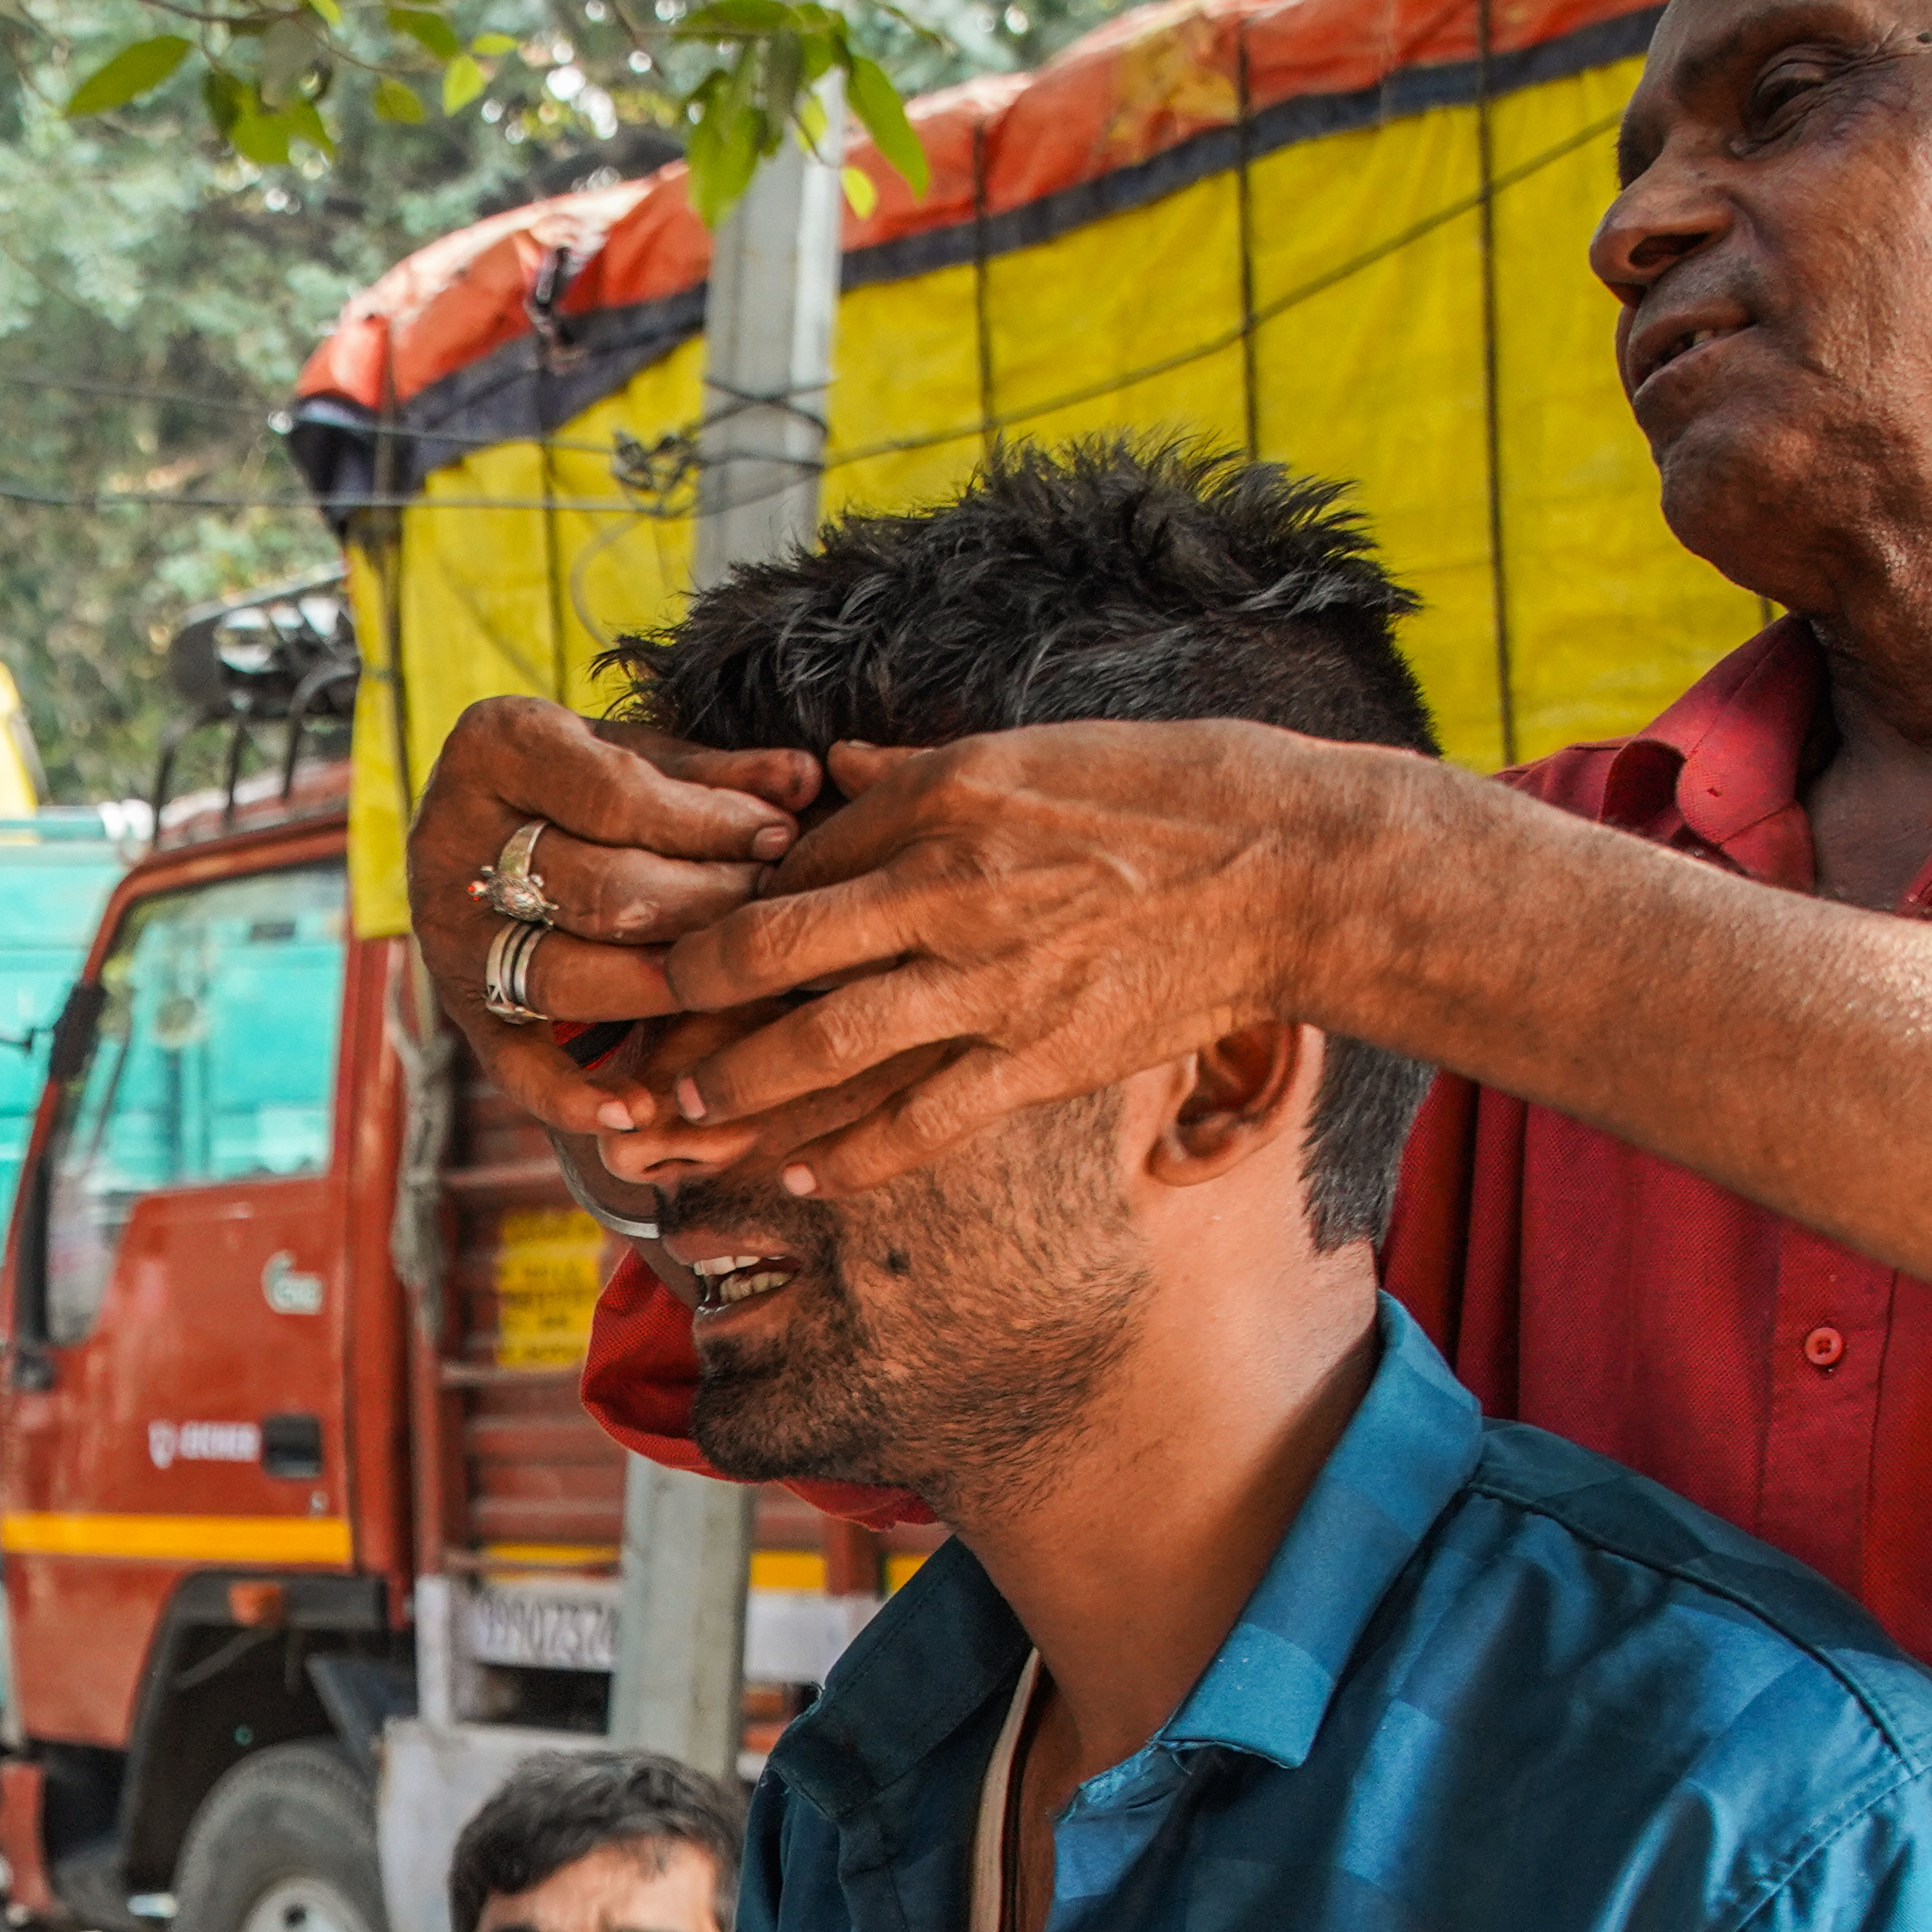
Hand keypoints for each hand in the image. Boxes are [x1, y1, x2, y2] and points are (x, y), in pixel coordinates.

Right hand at [407, 696, 818, 1131]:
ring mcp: (449, 935)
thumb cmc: (588, 785)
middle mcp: (452, 842)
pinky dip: (574, 1099)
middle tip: (772, 913)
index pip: (616, 797)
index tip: (781, 838)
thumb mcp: (643, 758)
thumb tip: (807, 779)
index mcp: (496, 749)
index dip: (709, 823)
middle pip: (596, 891)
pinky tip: (639, 1112)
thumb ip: (717, 774)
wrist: (483, 832)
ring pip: (562, 977)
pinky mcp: (461, 1009)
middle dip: (702, 906)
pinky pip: (513, 1067)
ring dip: (663, 987)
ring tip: (738, 983)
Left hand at [612, 722, 1426, 1199]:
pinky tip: (798, 1181)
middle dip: (685, 1003)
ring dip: (738, 1090)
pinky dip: (849, 1156)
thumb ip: (923, 771)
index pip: (793, 858)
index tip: (666, 946)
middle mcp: (944, 887)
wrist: (1296, 867)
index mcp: (940, 798)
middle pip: (771, 950)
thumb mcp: (1035, 750)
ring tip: (681, 1120)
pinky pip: (918, 1120)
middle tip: (635, 1037)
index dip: (720, 905)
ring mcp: (988, 979)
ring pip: (823, 1044)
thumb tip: (842, 769)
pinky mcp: (1038, 1056)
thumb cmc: (1178, 791)